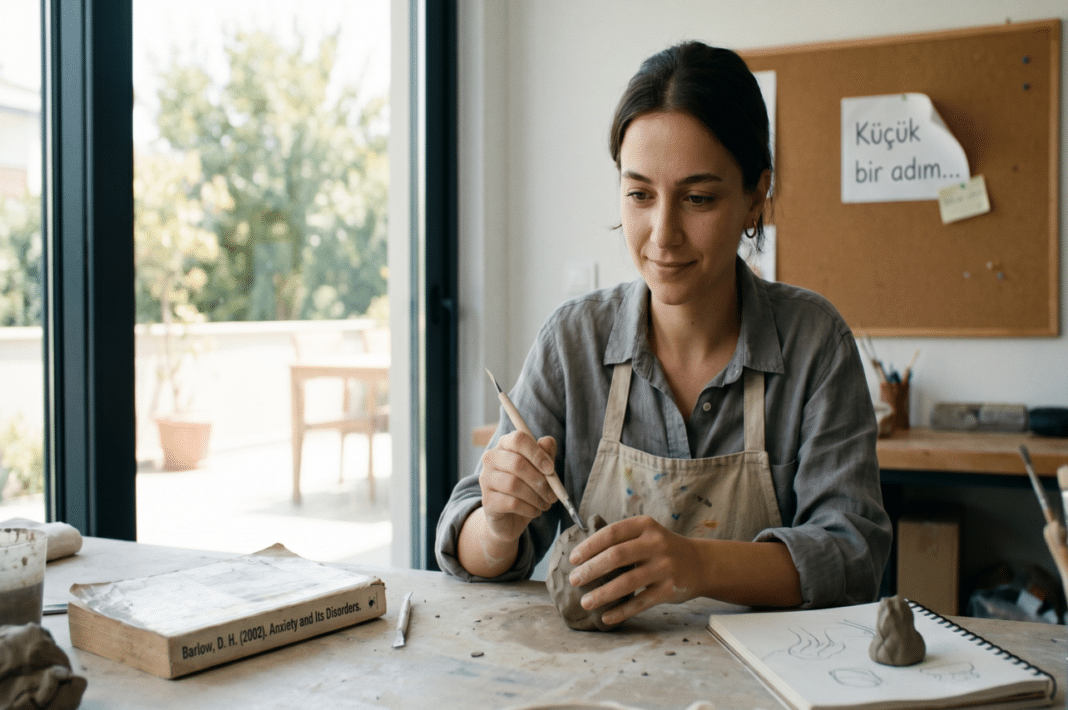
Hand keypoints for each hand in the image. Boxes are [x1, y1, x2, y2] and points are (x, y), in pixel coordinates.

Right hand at [477, 431, 558, 542]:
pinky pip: (512, 503)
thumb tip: (548, 442)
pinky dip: (529, 509)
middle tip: (553, 495)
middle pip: (517, 463)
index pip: (518, 439)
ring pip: (514, 485)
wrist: (510, 517)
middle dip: (540, 481)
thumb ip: (545, 454)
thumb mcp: (540, 469)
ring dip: (536, 497)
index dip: (537, 453)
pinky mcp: (487, 501)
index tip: (551, 469)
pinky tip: (535, 511)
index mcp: (505, 445)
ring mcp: (486, 479)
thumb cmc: (527, 486)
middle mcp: (491, 458)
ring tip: (546, 504)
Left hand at [566, 515, 700, 625]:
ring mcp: (664, 567)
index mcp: (645, 526)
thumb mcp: (646, 534)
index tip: (573, 558)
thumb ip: (621, 540)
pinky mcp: (670, 590)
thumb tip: (582, 554)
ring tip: (585, 602)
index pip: (611, 533)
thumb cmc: (662, 549)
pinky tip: (606, 617)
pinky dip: (621, 611)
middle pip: (616, 556)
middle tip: (573, 580)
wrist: (700, 563)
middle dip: (591, 569)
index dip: (589, 546)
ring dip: (602, 594)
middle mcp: (656, 544)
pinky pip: (640, 602)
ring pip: (627, 583)